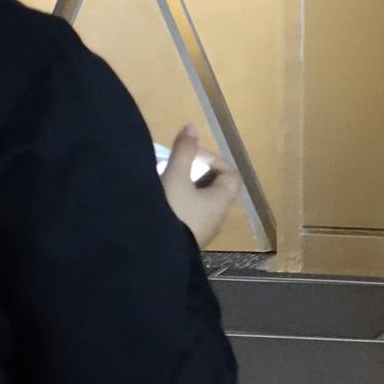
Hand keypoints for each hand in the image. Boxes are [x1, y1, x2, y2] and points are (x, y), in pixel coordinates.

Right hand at [160, 124, 240, 244]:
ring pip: (197, 203)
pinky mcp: (183, 243)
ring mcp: (200, 232)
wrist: (153, 257)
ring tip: (161, 183)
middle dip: (195, 174)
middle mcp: (216, 218)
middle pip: (213, 188)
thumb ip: (184, 152)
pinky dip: (175, 206)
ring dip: (182, 190)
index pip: (230, 175)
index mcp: (221, 201)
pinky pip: (184, 218)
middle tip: (174, 168)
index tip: (191, 157)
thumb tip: (192, 126)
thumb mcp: (175, 177)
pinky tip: (156, 204)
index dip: (214, 160)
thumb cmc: (171, 213)